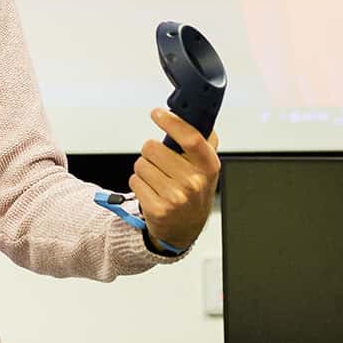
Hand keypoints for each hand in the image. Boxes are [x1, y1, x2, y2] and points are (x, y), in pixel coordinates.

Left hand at [131, 107, 220, 252]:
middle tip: (161, 162)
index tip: (157, 113)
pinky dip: (139, 183)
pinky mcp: (157, 209)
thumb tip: (198, 114)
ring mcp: (175, 197)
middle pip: (152, 147)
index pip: (190, 137)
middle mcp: (193, 182)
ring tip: (158, 179)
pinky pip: (134, 180)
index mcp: (208, 167)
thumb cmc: (194, 193)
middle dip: (151, 151)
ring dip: (145, 169)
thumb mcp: (206, 168)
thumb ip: (204, 141)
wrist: (185, 229)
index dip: (171, 121)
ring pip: (141, 164)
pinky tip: (152, 191)